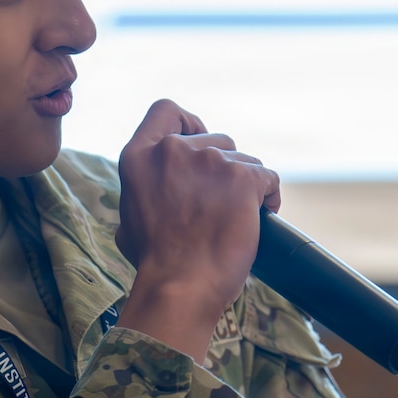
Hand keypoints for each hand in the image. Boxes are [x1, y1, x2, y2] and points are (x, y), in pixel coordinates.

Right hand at [115, 100, 281, 359]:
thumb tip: (159, 186)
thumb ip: (145, 188)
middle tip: (220, 203)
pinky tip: (262, 216)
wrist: (180, 287)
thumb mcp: (128, 215)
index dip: (188, 124)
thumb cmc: (155, 262)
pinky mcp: (242, 178)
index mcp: (139, 156)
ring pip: (245, 160)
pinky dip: (268, 196)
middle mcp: (172, 150)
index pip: (165, 111)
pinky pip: (268, 178)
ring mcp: (209, 161)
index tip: (199, 142)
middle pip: (215, 140)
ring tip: (238, 218)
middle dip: (223, 168)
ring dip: (245, 186)